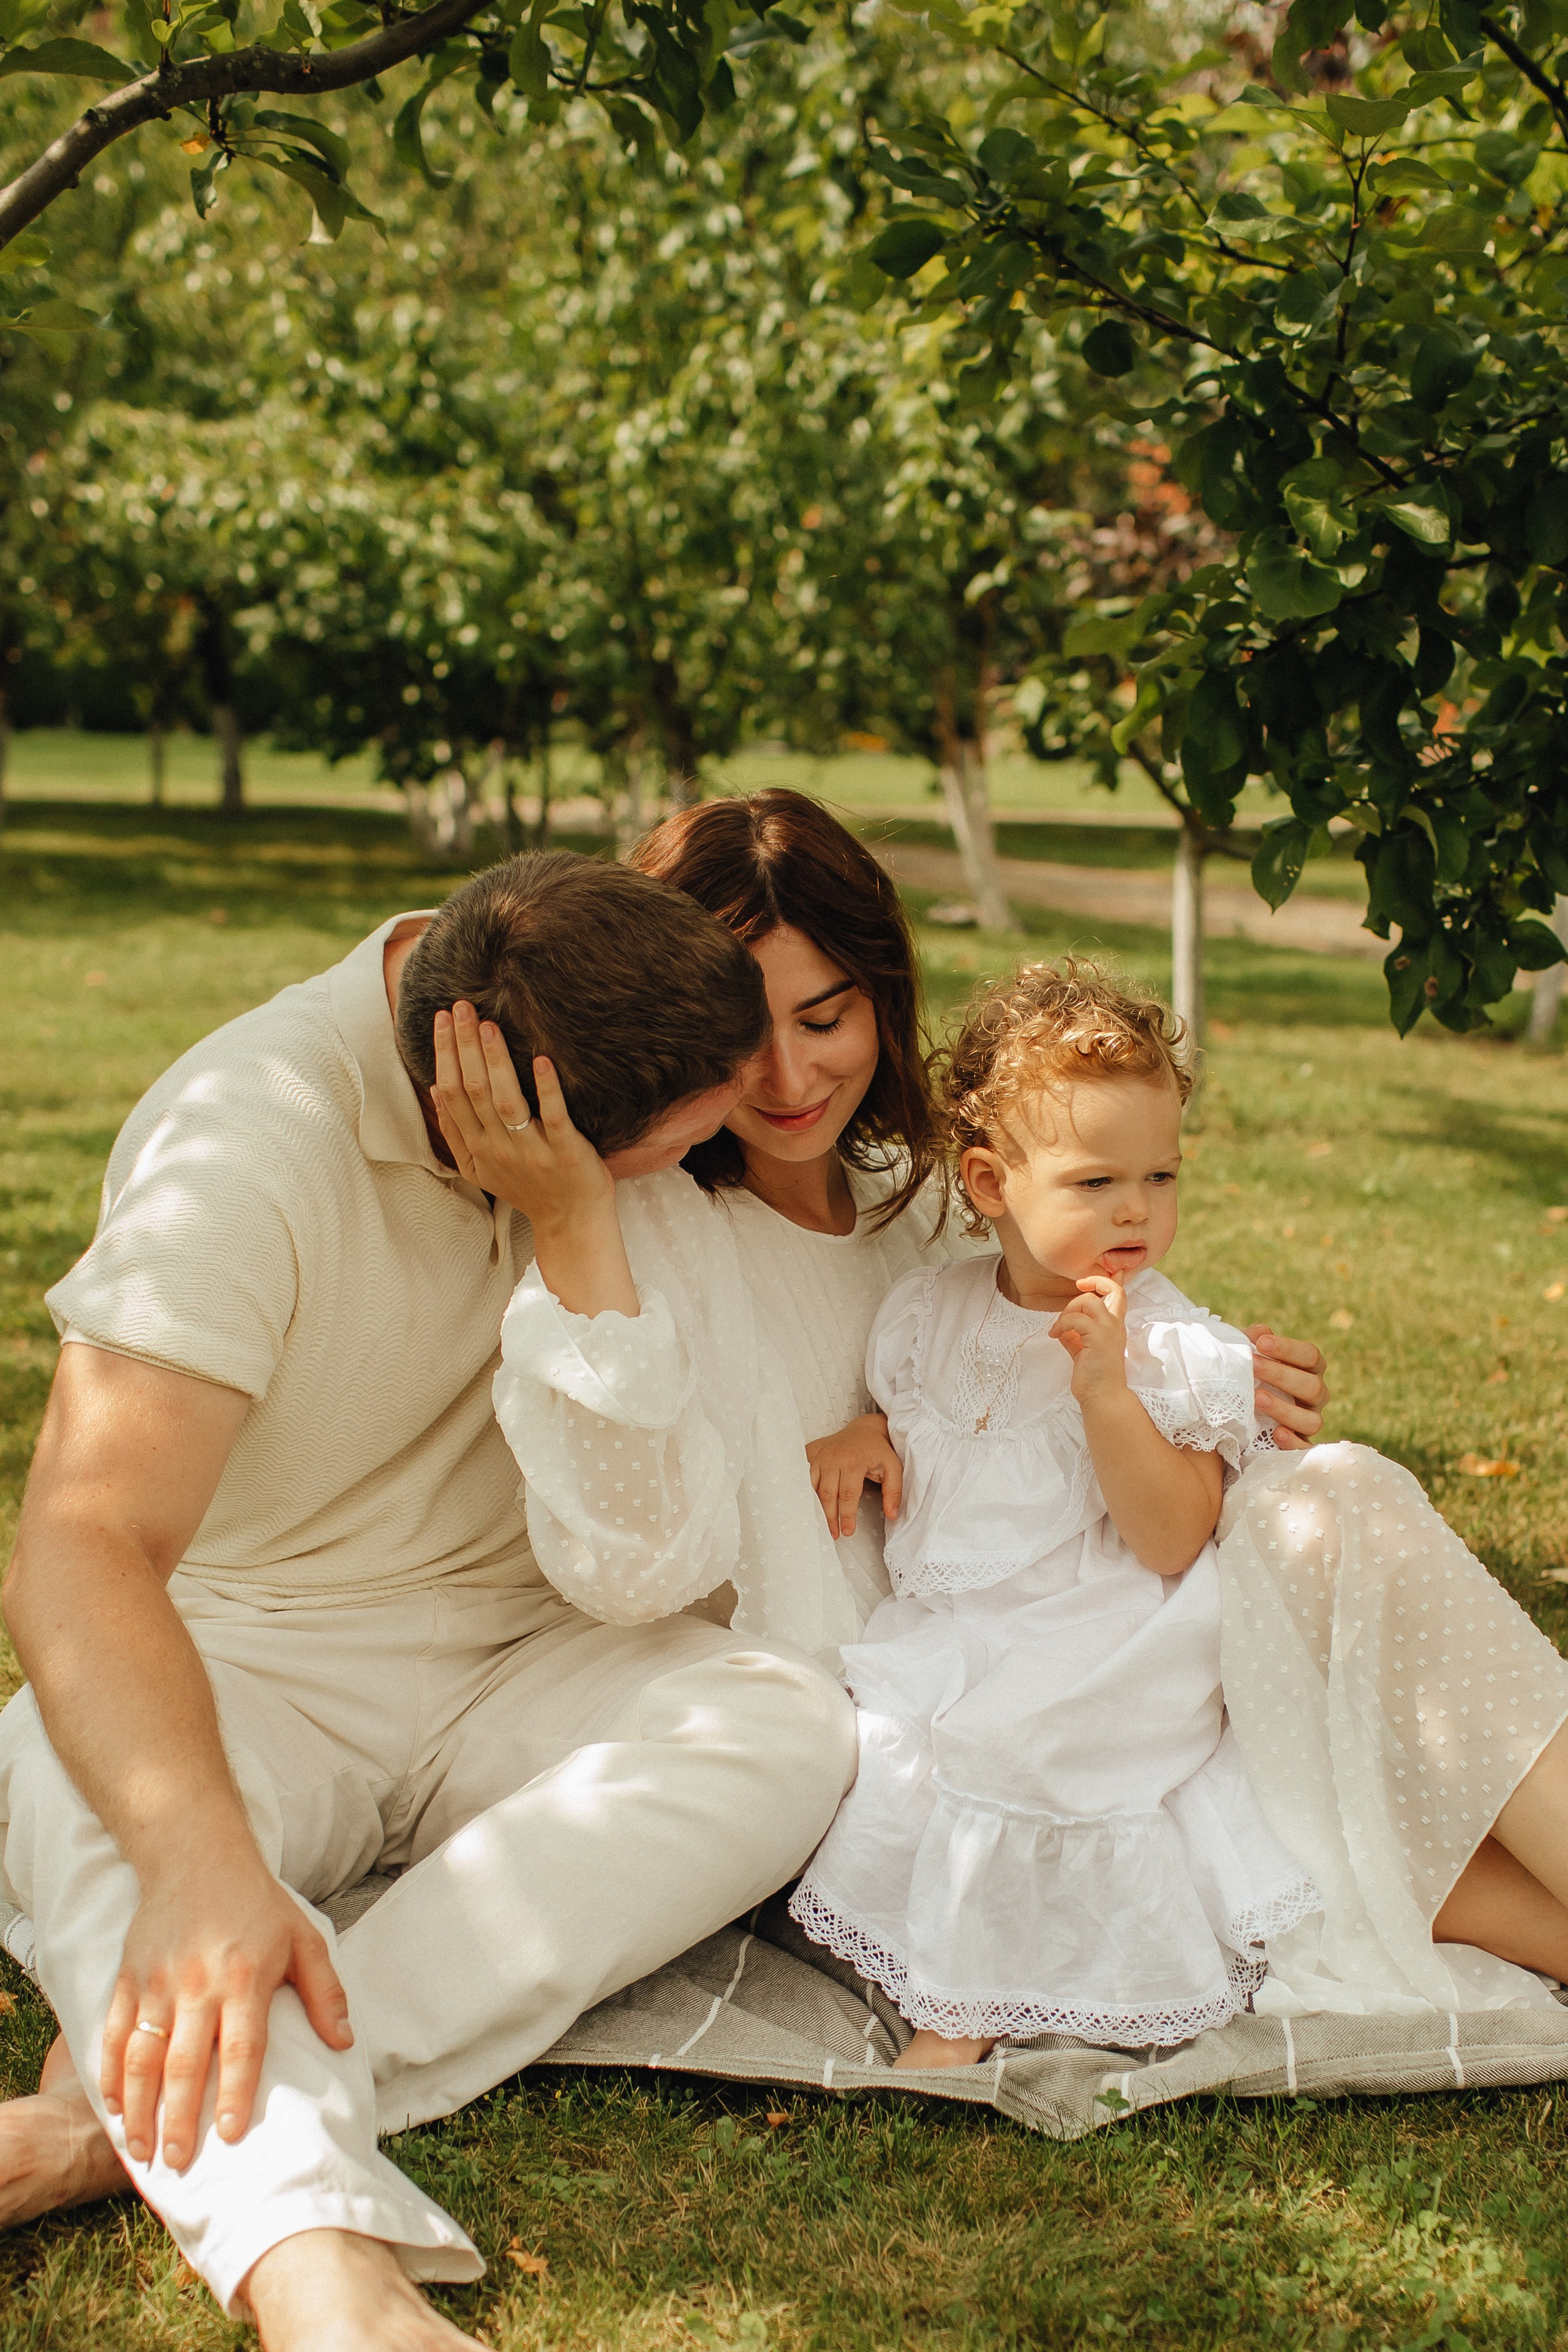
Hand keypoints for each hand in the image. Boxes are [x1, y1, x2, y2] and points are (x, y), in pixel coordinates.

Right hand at [101, 1852, 351, 2173]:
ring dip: (140, 2108)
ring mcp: (157, 1982)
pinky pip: (114, 2033)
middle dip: (180, 2119)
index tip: (232, 2136)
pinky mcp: (128, 1976)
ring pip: (143, 2055)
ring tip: (142, 2150)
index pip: (242, 2048)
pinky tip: (116, 2108)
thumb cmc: (257, 1903)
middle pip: (186, 2063)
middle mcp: (197, 1984)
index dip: (237, 2094)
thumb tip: (345, 2042)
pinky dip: (111, 2074)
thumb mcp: (304, 1939)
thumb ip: (325, 1993)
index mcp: (245, 1978)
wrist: (197, 1856)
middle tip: (179, 2162)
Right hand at [431, 1005, 636, 1315]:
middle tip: (462, 1005)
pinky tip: (541, 1060)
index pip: (451, 1094)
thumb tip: (435, 1089)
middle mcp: (498, 1149)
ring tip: (490, 1025)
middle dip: (465, 1046)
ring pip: (506, 1102)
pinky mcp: (566, 1152)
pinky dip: (546, 1088)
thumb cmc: (529, 1189)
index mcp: (476, 1149)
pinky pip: (554, 1116)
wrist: (571, 1223)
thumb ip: (456, 1133)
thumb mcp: (481, 1168)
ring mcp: (532, 1151)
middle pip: (473, 1091)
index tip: (442, 1018)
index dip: (445, 1054)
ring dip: (496, 1062)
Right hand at [805, 1413, 903, 1537]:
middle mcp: (833, 1457)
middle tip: (834, 1533)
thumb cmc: (878, 1450)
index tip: (847, 1532)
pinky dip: (803, 1489)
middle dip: (830, 1517)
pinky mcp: (810, 1452)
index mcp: (853, 1461)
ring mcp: (819, 1454)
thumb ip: (893, 1491)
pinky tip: (806, 1503)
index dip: (847, 1516)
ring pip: (811, 1486)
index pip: (847, 1495)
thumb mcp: (893, 1468)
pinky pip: (803, 1474)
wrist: (864, 1429)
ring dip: (815, 1507)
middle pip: (827, 1494)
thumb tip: (892, 1515)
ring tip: (820, 1523)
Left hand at [1051, 1275, 1129, 1403]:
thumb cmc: (1093, 1374)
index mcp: (1115, 1325)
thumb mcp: (1082, 1346)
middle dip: (1092, 1283)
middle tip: (1076, 1289)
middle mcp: (1116, 1325)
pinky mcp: (1098, 1338)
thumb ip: (1076, 1332)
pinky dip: (1061, 1324)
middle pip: (1113, 1290)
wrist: (1101, 1395)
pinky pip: (1075, 1319)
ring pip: (1090, 1301)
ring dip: (1069, 1310)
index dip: (1110, 1280)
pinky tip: (1055, 1335)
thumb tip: (1062, 1322)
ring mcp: (1109, 1331)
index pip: (1120, 1294)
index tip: (1091, 1280)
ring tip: (1060, 1327)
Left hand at [1246, 1325, 1328, 1450]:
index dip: (1288, 1349)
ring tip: (1257, 1398)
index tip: (1261, 1343)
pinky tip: (1276, 1433)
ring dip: (1284, 1409)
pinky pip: (1306, 1448)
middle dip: (1282, 1375)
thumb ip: (1253, 1343)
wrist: (1235, 1414)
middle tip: (1253, 1366)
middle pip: (1313, 1386)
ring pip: (1312, 1419)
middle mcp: (1315, 1396)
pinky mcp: (1300, 1445)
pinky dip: (1293, 1441)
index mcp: (1308, 1370)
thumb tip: (1261, 1331)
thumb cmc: (1248, 1377)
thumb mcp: (1247, 1359)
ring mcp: (1309, 1421)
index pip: (1310, 1356)